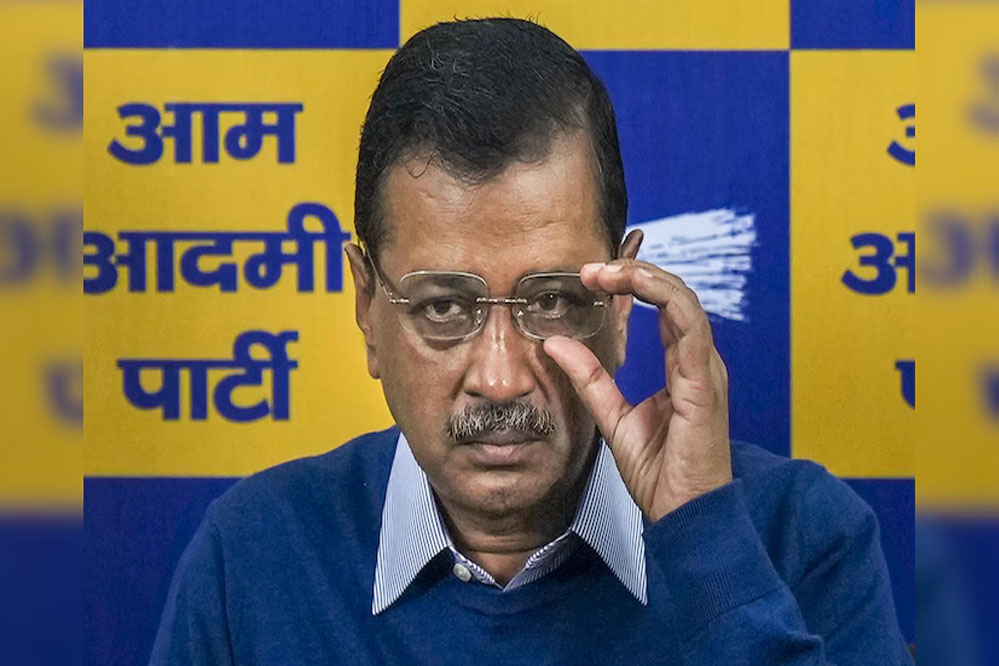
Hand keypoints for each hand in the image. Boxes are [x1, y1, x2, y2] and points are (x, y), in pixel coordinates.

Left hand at [543, 235, 731, 521]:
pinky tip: (635, 287)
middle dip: (633, 273)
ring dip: (644, 278)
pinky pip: (690, 327)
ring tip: (605, 272)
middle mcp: (697, 362)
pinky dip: (664, 299)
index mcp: (682, 367)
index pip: (663, 307)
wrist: (686, 516)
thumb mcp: (612, 416)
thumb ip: (590, 378)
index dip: (631, 284)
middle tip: (592, 269)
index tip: (591, 277)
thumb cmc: (661, 473)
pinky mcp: (702, 382)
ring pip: (683, 301)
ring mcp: (703, 369)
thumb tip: (556, 344)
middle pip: (674, 295)